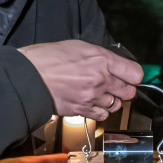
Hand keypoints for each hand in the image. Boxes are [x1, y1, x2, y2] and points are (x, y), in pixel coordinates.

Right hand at [18, 41, 141, 120]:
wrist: (28, 77)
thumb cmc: (48, 58)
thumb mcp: (78, 47)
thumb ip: (100, 57)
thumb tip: (114, 64)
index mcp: (101, 60)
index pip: (135, 73)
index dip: (134, 75)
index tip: (130, 75)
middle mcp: (100, 79)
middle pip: (129, 92)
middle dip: (125, 89)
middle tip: (116, 85)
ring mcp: (92, 97)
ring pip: (116, 105)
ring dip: (111, 101)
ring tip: (99, 94)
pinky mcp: (83, 110)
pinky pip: (102, 115)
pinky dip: (100, 111)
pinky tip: (91, 103)